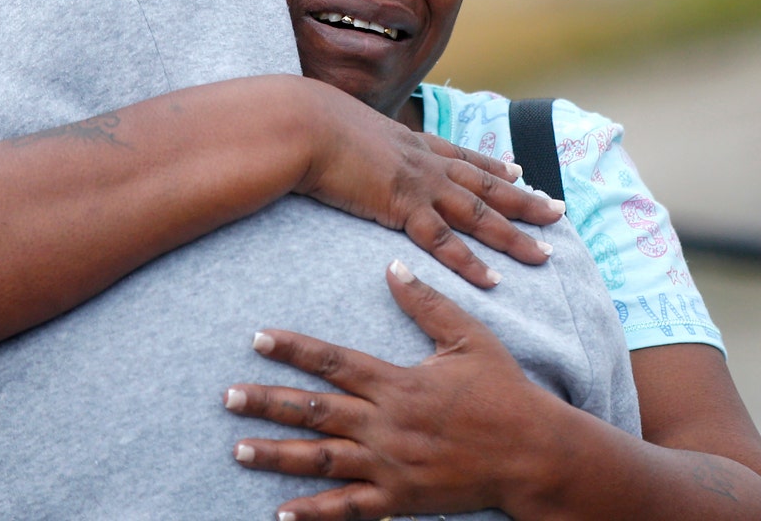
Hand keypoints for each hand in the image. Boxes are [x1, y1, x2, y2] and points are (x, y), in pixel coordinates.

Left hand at [224, 259, 561, 519]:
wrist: (533, 453)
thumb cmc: (504, 392)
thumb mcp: (470, 338)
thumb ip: (427, 304)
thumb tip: (393, 265)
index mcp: (399, 383)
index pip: (334, 362)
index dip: (294, 348)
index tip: (257, 337)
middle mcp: (387, 424)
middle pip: (316, 411)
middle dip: (268, 402)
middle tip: (227, 396)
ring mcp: (391, 466)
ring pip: (323, 460)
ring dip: (277, 455)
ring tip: (238, 449)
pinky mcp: (400, 500)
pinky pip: (350, 509)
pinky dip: (315, 513)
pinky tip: (282, 514)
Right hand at [293, 81, 564, 287]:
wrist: (301, 124)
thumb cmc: (308, 124)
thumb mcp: (339, 124)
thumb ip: (351, 137)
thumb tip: (340, 139)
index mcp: (410, 141)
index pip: (461, 155)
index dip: (492, 164)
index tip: (519, 169)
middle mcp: (424, 161)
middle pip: (487, 184)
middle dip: (525, 199)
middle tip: (558, 211)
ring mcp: (419, 183)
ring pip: (480, 214)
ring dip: (515, 235)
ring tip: (545, 254)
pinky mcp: (404, 206)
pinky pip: (446, 241)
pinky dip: (472, 262)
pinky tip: (495, 279)